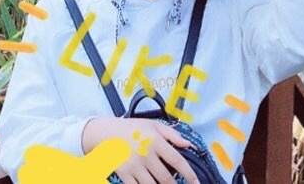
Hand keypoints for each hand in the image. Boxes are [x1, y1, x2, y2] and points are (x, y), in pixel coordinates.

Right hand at [82, 117, 199, 183]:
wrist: (107, 132)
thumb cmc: (133, 128)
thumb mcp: (152, 124)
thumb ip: (172, 134)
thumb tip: (189, 145)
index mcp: (155, 141)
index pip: (177, 161)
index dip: (189, 174)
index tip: (196, 183)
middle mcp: (146, 154)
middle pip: (166, 178)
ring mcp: (135, 166)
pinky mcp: (125, 174)